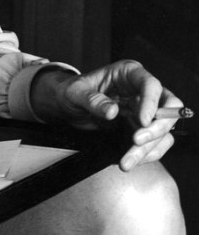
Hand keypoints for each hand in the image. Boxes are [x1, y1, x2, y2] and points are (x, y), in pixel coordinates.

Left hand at [30, 60, 183, 171]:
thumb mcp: (75, 92)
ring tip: (126, 161)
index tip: (142, 121)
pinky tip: (130, 161)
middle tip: (137, 141)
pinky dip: (145, 155)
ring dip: (148, 149)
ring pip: (162, 131)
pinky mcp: (142, 129)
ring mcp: (144, 111)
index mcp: (129, 73)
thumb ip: (92, 99)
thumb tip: (111, 111)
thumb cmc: (72, 92)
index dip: (152, 103)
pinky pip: (154, 144)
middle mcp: (141, 91)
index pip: (151, 85)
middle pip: (167, 108)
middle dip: (156, 128)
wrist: (67, 107)